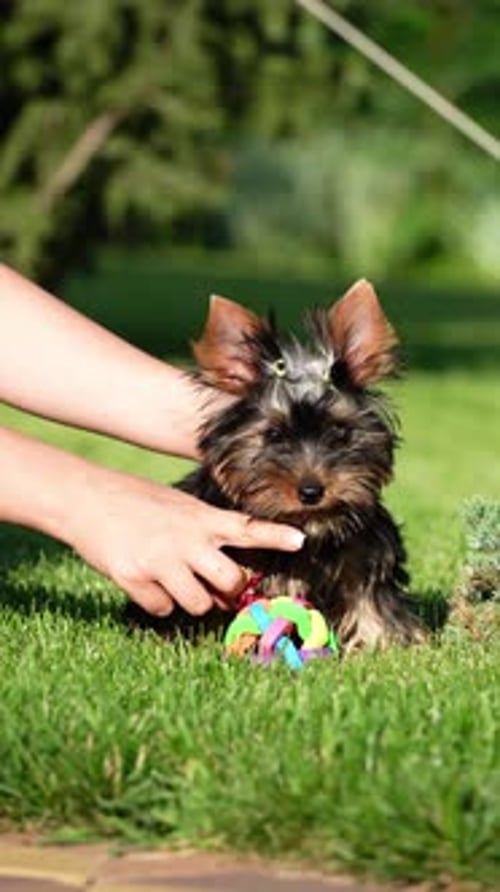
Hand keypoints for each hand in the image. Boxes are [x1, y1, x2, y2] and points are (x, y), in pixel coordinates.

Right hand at [69, 469, 304, 616]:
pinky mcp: (135, 577)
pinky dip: (158, 602)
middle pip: (231, 581)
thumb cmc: (138, 502)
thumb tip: (226, 583)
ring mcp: (161, 559)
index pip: (246, 527)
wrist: (88, 499)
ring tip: (174, 580)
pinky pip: (162, 608)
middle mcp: (186, 539)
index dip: (275, 536)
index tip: (300, 540)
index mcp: (201, 519)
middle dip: (228, 591)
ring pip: (198, 604)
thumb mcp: (179, 507)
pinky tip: (146, 581)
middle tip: (213, 585)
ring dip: (192, 600)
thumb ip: (206, 537)